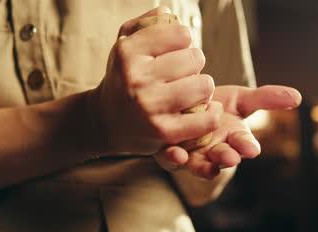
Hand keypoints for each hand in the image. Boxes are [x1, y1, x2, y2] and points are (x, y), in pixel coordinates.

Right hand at [85, 7, 221, 155]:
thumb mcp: (124, 45)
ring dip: (202, 89)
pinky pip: (208, 118)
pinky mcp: (164, 132)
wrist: (104, 122)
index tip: (174, 53)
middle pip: (196, 58)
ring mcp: (150, 108)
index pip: (182, 34)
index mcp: (128, 52)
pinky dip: (212, 113)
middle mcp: (137, 79)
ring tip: (190, 93)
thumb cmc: (122, 79)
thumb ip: (146, 24)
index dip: (183, 42)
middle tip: (180, 76)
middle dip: (193, 66)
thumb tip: (168, 13)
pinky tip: (204, 110)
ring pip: (204, 86)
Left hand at [155, 85, 301, 178]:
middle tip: (230, 158)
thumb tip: (297, 96)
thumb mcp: (242, 100)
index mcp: (233, 138)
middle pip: (222, 157)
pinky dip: (173, 158)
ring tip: (201, 163)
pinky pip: (171, 160)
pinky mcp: (171, 153)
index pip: (243, 143)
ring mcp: (193, 154)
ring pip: (199, 164)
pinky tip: (175, 153)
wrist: (186, 110)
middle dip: (227, 158)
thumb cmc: (216, 107)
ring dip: (201, 166)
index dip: (246, 146)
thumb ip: (266, 98)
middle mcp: (215, 149)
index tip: (251, 149)